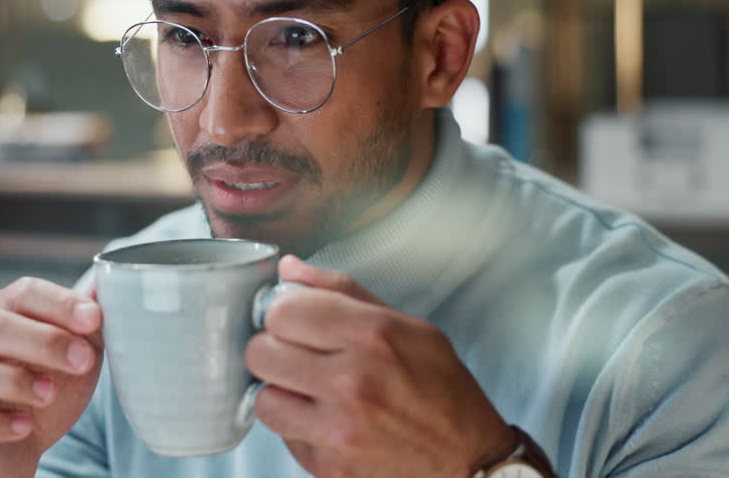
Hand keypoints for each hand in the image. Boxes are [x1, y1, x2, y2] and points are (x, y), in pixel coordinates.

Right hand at [0, 277, 103, 477]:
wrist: (25, 443)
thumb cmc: (50, 385)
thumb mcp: (79, 350)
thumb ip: (90, 320)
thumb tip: (110, 283)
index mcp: (2, 312)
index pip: (23, 293)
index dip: (59, 303)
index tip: (93, 319)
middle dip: (43, 341)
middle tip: (81, 360)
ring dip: (14, 381)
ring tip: (50, 393)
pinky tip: (24, 427)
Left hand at [246, 256, 513, 477]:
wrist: (467, 459)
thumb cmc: (442, 389)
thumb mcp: (408, 325)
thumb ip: (342, 291)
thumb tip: (289, 270)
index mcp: (371, 336)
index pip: (281, 311)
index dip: (282, 312)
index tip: (294, 319)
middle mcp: (350, 382)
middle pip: (260, 352)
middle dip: (274, 348)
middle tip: (296, 353)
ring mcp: (336, 429)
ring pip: (262, 398)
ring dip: (280, 390)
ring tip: (308, 388)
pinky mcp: (327, 465)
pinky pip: (283, 435)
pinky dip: (296, 424)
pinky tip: (324, 416)